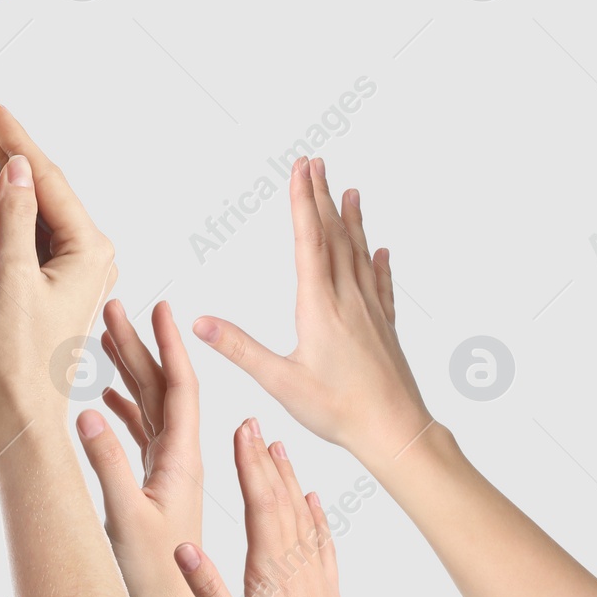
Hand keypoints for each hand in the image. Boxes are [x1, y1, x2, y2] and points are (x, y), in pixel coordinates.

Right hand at [0, 106, 115, 417]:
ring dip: (7, 180)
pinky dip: (6, 210)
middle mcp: (89, 256)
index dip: (21, 143)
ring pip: (37, 210)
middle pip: (46, 190)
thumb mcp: (13, 277)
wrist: (20, 408)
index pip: (51, 180)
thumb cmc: (23, 356)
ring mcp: (70, 271)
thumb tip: (16, 170)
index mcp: (90, 250)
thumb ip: (15, 218)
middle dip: (12, 155)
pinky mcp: (49, 284)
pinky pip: (30, 234)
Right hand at [75, 300, 202, 586]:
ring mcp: (170, 470)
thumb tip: (87, 411)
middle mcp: (181, 458)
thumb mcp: (127, 517)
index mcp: (182, 459)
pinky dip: (124, 406)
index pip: (180, 388)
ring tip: (105, 336)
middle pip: (162, 388)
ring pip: (150, 406)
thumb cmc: (157, 575)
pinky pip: (142, 432)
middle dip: (139, 344)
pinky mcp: (157, 484)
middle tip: (113, 306)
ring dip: (129, 370)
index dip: (169, 345)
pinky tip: (106, 396)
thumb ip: (107, 465)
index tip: (159, 306)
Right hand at [173, 424, 355, 596]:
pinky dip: (317, 513)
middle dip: (264, 457)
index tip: (240, 429)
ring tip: (278, 444)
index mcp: (270, 569)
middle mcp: (296, 563)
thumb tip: (182, 547)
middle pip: (281, 497)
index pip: (260, 502)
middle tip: (252, 421)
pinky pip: (323, 540)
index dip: (249, 463)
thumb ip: (207, 589)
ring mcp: (314, 574)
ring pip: (303, 513)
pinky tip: (314, 497)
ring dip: (289, 476)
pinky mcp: (326, 589)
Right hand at [192, 158, 432, 463]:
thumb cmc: (340, 411)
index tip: (300, 169)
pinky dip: (379, 264)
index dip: (302, 202)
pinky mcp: (384, 328)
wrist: (396, 432)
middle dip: (322, 197)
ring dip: (352, 221)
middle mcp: (347, 300)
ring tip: (350, 192)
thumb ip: (239, 348)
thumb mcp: (280, 381)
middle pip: (334, 236)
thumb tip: (200, 323)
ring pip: (359, 254)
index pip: (308, 240)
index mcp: (320, 306)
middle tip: (317, 164)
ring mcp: (370, 312)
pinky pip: (380, 285)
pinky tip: (381, 253)